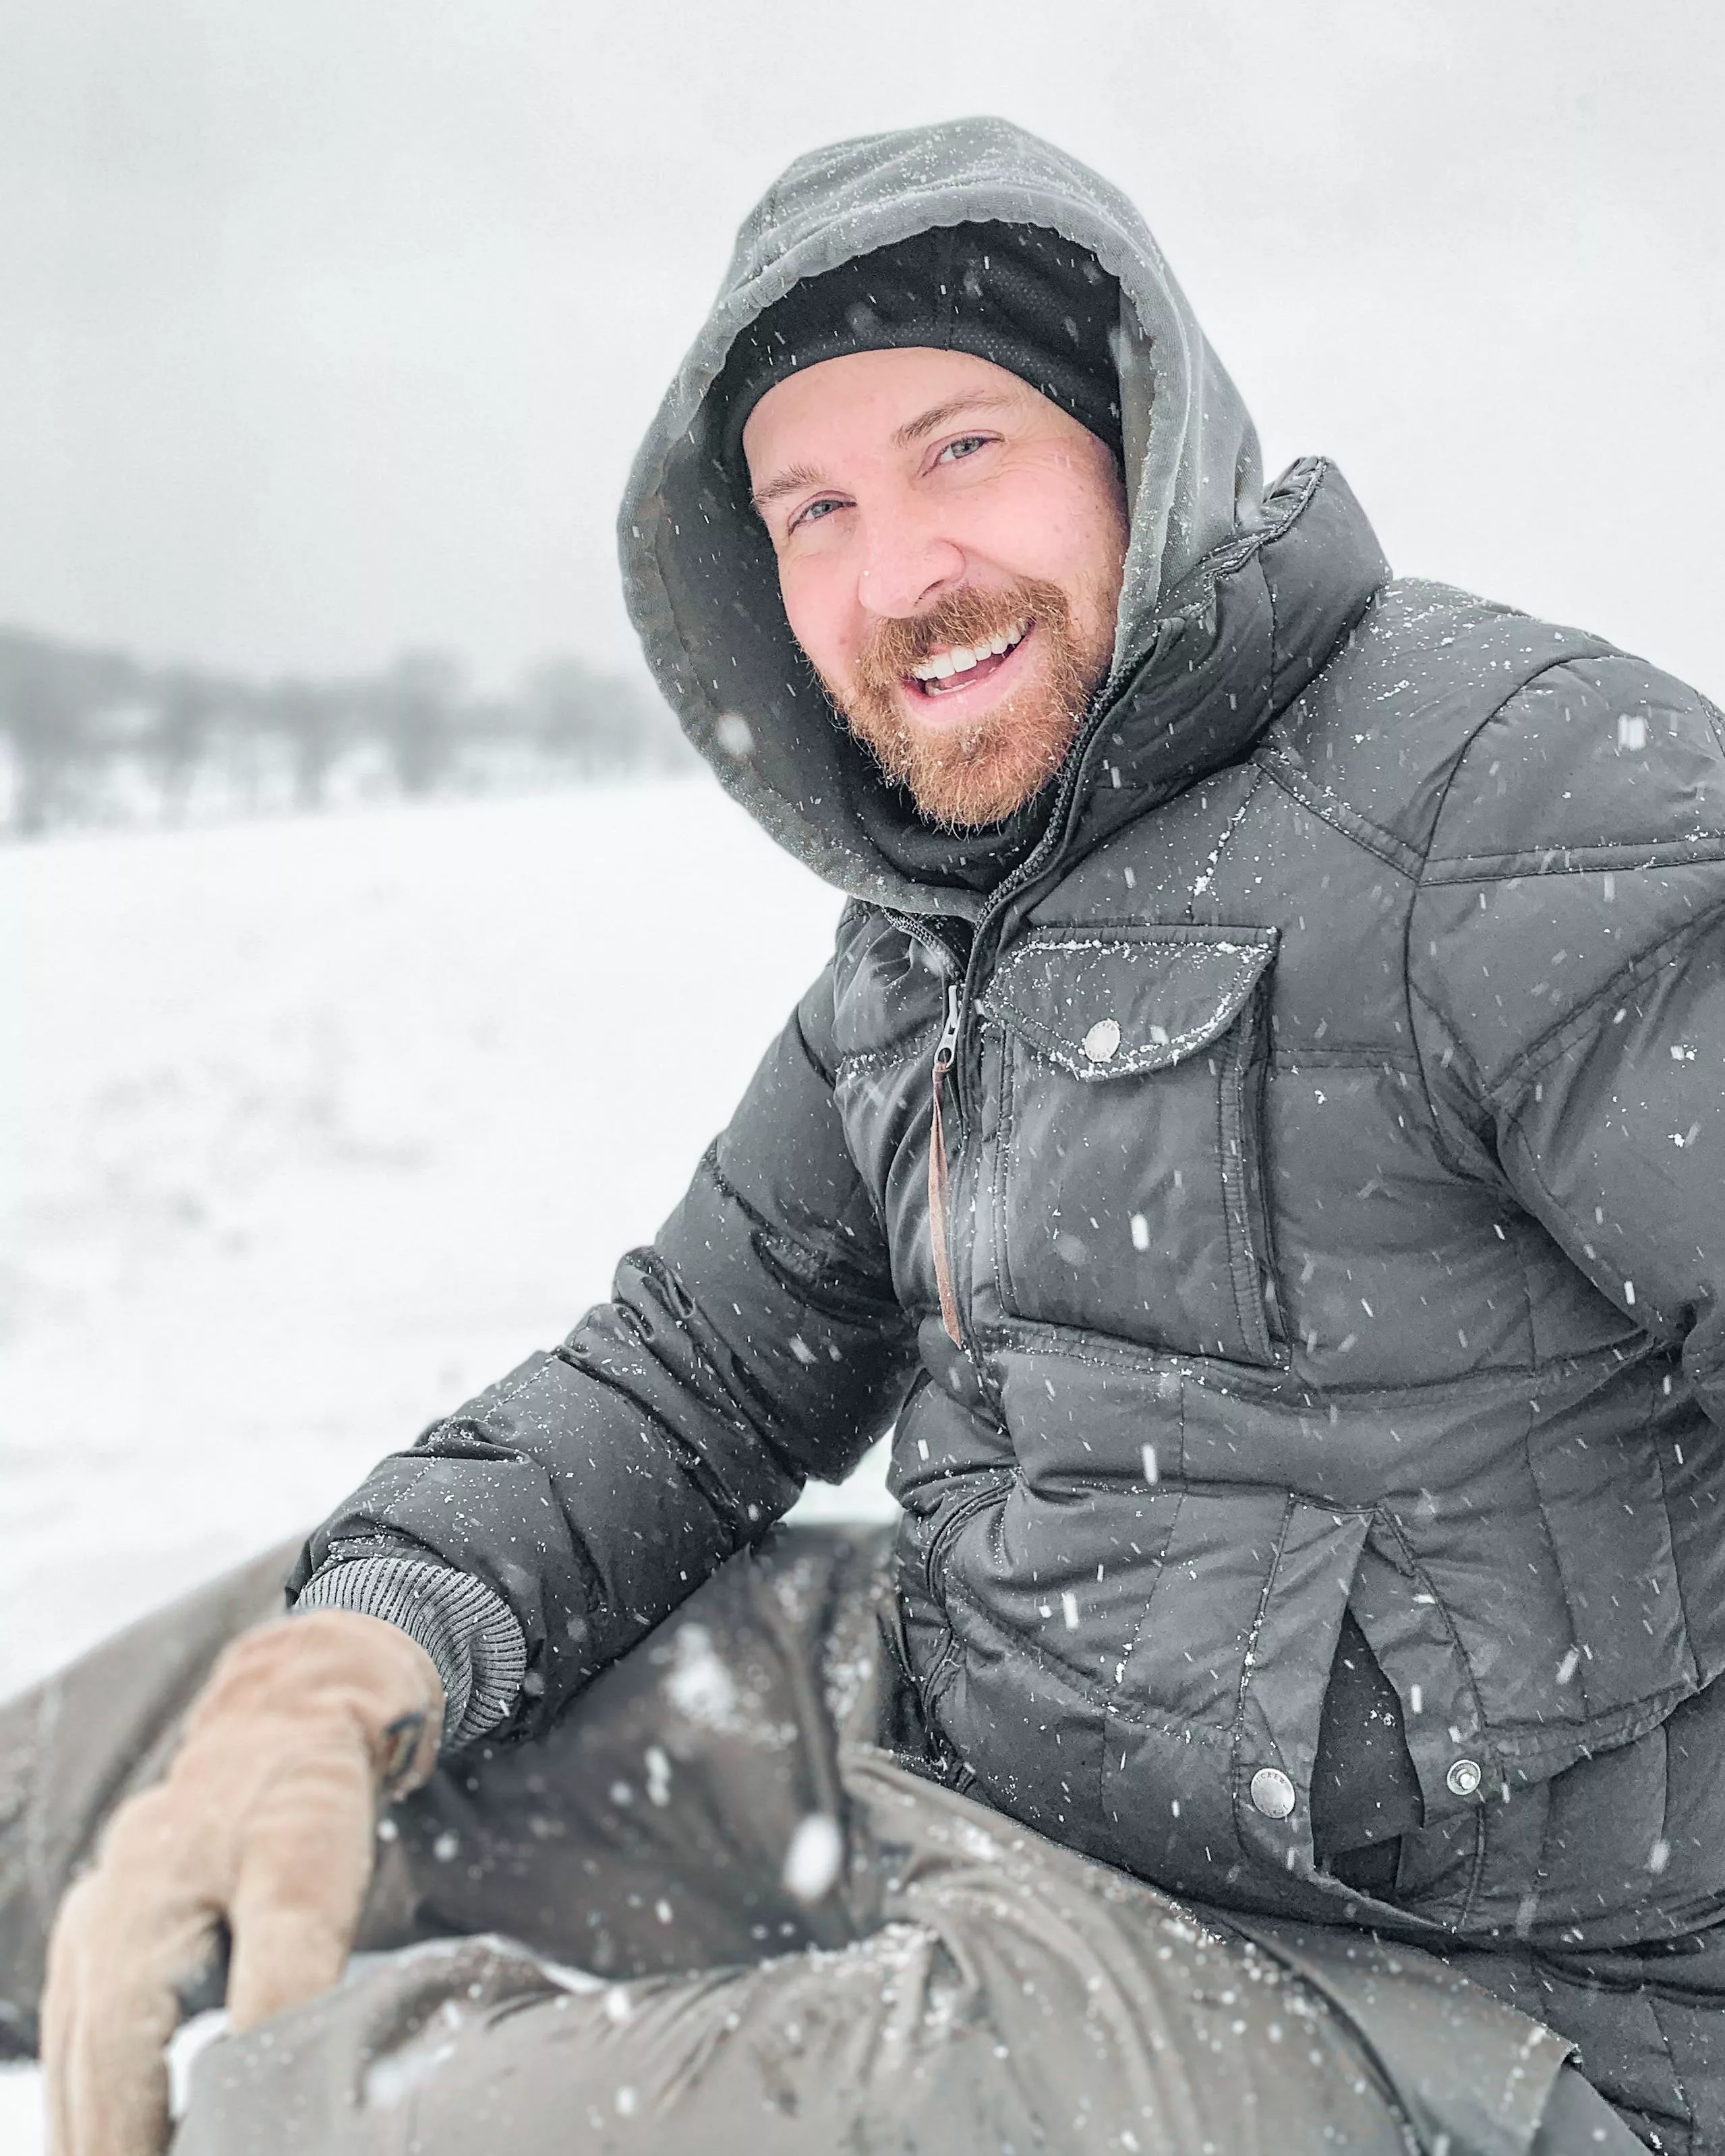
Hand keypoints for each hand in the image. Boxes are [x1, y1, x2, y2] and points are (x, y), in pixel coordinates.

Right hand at [41, 1610, 442, 2155]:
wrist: (304, 1701)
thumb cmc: (306, 1792)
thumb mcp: (307, 1885)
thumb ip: (281, 1985)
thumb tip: (258, 2084)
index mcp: (128, 1929)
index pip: (112, 2085)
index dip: (130, 2153)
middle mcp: (93, 1930)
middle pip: (82, 2078)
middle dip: (103, 2147)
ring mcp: (97, 1922)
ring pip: (77, 2054)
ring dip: (96, 2123)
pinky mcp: (117, 1918)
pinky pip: (91, 2022)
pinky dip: (101, 2080)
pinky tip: (124, 2120)